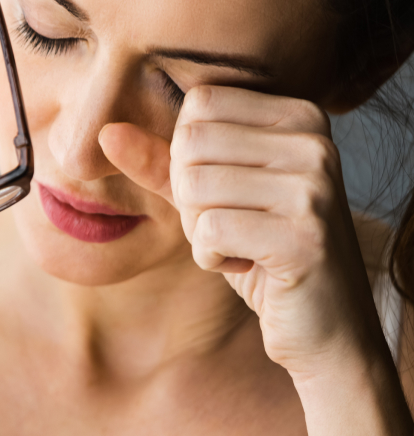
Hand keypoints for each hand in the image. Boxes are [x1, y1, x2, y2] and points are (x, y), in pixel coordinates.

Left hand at [99, 86, 384, 379]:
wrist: (328, 330)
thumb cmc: (263, 252)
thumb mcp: (210, 197)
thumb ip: (161, 160)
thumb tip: (106, 131)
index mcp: (299, 115)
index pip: (198, 105)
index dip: (189, 156)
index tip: (226, 194)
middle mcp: (314, 141)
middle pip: (190, 142)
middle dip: (190, 196)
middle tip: (231, 227)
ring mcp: (314, 187)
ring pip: (194, 187)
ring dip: (199, 230)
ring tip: (242, 246)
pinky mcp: (304, 236)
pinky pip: (209, 232)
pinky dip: (212, 259)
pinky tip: (249, 268)